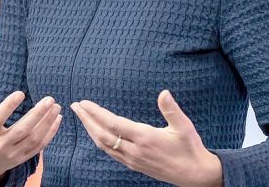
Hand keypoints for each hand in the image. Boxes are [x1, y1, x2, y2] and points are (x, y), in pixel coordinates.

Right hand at [0, 80, 62, 179]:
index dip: (8, 107)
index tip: (20, 93)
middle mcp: (0, 145)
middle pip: (21, 130)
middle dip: (37, 114)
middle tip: (49, 99)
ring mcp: (12, 154)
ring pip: (33, 139)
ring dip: (47, 123)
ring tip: (56, 107)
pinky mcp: (22, 158)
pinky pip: (39, 147)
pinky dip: (50, 133)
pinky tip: (57, 119)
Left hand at [69, 89, 222, 186]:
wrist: (194, 175)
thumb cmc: (190, 148)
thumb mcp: (184, 127)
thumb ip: (171, 110)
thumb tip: (164, 92)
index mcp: (145, 138)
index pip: (114, 124)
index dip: (97, 113)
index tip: (84, 103)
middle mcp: (135, 150)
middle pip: (103, 135)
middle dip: (87, 119)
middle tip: (74, 106)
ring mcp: (133, 160)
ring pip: (104, 145)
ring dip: (90, 130)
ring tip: (81, 116)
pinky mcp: (134, 165)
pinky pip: (111, 152)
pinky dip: (99, 141)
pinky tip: (96, 133)